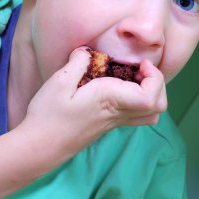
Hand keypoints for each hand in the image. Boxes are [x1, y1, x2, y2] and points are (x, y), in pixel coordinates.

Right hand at [18, 48, 166, 169]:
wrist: (40, 146)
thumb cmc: (48, 115)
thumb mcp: (59, 82)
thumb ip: (78, 62)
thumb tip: (88, 51)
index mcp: (110, 101)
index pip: (150, 97)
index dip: (154, 78)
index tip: (141, 62)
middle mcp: (118, 113)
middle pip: (158, 107)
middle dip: (157, 83)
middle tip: (140, 68)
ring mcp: (115, 122)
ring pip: (150, 115)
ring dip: (151, 93)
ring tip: (135, 77)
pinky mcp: (109, 125)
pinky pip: (137, 116)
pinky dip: (140, 101)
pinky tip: (121, 88)